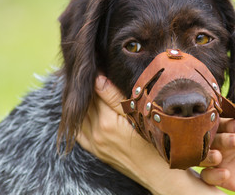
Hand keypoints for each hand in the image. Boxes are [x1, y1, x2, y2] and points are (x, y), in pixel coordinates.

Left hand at [76, 75, 225, 194]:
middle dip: (85, 86)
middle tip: (91, 69)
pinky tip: (84, 108)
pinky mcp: (94, 150)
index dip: (94, 75)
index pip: (93, 91)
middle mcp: (95, 134)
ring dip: (80, 100)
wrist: (157, 173)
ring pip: (78, 116)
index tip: (97, 62)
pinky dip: (78, 118)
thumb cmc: (154, 144)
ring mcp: (93, 143)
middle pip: (83, 103)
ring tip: (86, 85)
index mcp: (106, 123)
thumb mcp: (138, 117)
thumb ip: (114, 97)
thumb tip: (98, 77)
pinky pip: (78, 132)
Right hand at [201, 110, 234, 194]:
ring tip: (219, 157)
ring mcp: (223, 159)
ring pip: (204, 155)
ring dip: (208, 155)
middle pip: (210, 137)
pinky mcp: (224, 178)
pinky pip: (208, 176)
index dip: (227, 123)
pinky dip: (212, 174)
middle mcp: (224, 141)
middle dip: (221, 138)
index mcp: (234, 127)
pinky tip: (226, 174)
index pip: (221, 121)